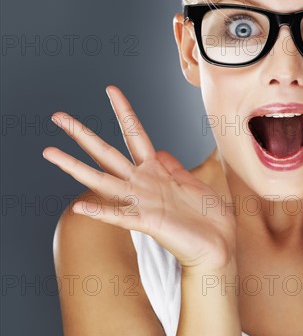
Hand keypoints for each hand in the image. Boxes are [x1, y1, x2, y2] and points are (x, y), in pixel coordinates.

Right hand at [43, 85, 236, 272]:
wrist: (219, 245)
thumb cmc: (208, 215)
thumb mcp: (192, 182)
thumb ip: (173, 167)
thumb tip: (161, 152)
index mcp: (157, 170)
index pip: (134, 133)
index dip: (123, 111)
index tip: (111, 89)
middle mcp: (144, 183)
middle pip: (107, 152)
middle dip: (82, 134)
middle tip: (58, 116)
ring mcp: (143, 201)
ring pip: (103, 180)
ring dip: (76, 167)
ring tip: (50, 153)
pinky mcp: (148, 222)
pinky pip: (120, 216)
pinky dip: (101, 212)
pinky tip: (81, 207)